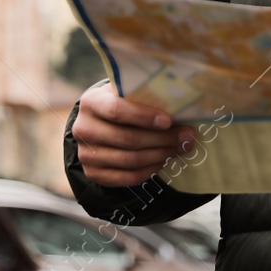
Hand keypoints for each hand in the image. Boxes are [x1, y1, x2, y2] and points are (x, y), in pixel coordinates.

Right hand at [71, 82, 192, 186]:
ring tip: (180, 148)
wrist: (96, 124)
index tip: (168, 120)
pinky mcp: (93, 173)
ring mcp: (86, 154)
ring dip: (161, 155)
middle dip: (162, 139)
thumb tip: (184, 107)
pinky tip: (163, 160)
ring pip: (130, 160)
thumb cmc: (119, 104)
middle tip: (187, 136)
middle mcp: (83, 129)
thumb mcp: (125, 94)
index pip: (116, 110)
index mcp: (91, 102)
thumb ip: (145, 97)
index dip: (144, 116)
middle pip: (127, 138)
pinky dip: (150, 170)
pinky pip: (127, 177)